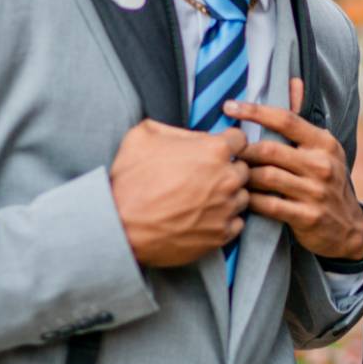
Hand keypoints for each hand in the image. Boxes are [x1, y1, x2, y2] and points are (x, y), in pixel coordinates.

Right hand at [110, 120, 246, 266]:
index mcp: (213, 151)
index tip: (216, 151)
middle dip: (227, 169)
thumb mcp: (143, 136)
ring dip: (228, 195)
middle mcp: (227, 179)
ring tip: (202, 199)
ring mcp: (226, 208)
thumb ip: (174, 128)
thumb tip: (189, 133)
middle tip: (204, 176)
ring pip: (242, 196)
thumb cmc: (130, 181)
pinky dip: (225, 219)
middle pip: (243, 168)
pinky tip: (205, 217)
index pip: (239, 139)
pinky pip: (237, 223)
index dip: (226, 143)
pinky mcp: (221, 234)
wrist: (119, 226)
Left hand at [226, 78, 362, 261]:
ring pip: (266, 177)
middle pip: (270, 149)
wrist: (349, 228)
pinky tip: (242, 199)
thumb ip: (301, 121)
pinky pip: (269, 205)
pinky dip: (251, 201)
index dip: (255, 111)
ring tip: (229, 175)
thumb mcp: (322, 150)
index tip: (229, 106)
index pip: (286, 119)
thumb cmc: (327, 182)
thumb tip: (293, 82)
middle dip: (242, 150)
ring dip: (243, 176)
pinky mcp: (308, 216)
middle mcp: (322, 165)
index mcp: (324, 143)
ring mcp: (316, 191)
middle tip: (224, 152)